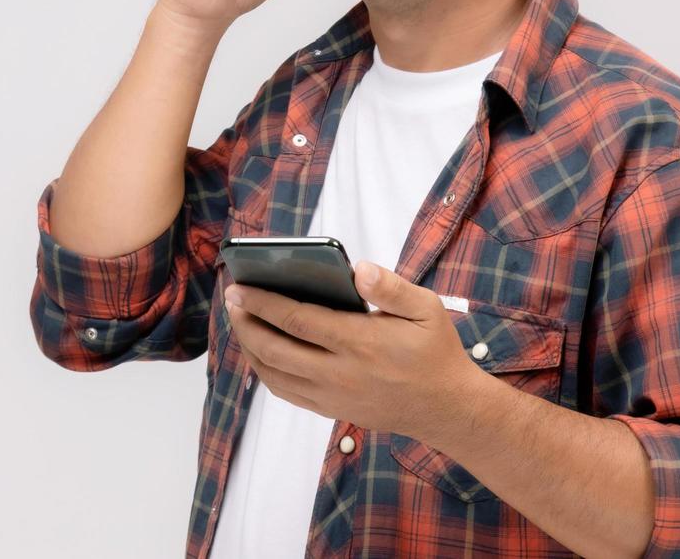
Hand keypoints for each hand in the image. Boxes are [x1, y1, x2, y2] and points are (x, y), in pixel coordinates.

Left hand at [223, 260, 478, 442]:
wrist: (447, 409)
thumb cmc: (435, 351)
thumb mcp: (427, 309)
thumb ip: (391, 287)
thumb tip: (357, 268)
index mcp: (359, 342)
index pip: (296, 320)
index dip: (262, 302)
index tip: (240, 286)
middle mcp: (339, 373)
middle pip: (274, 348)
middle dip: (245, 322)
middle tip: (232, 299)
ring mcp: (332, 396)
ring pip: (273, 374)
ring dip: (249, 347)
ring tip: (240, 322)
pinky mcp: (331, 411)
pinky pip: (285, 392)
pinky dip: (264, 371)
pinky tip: (259, 351)